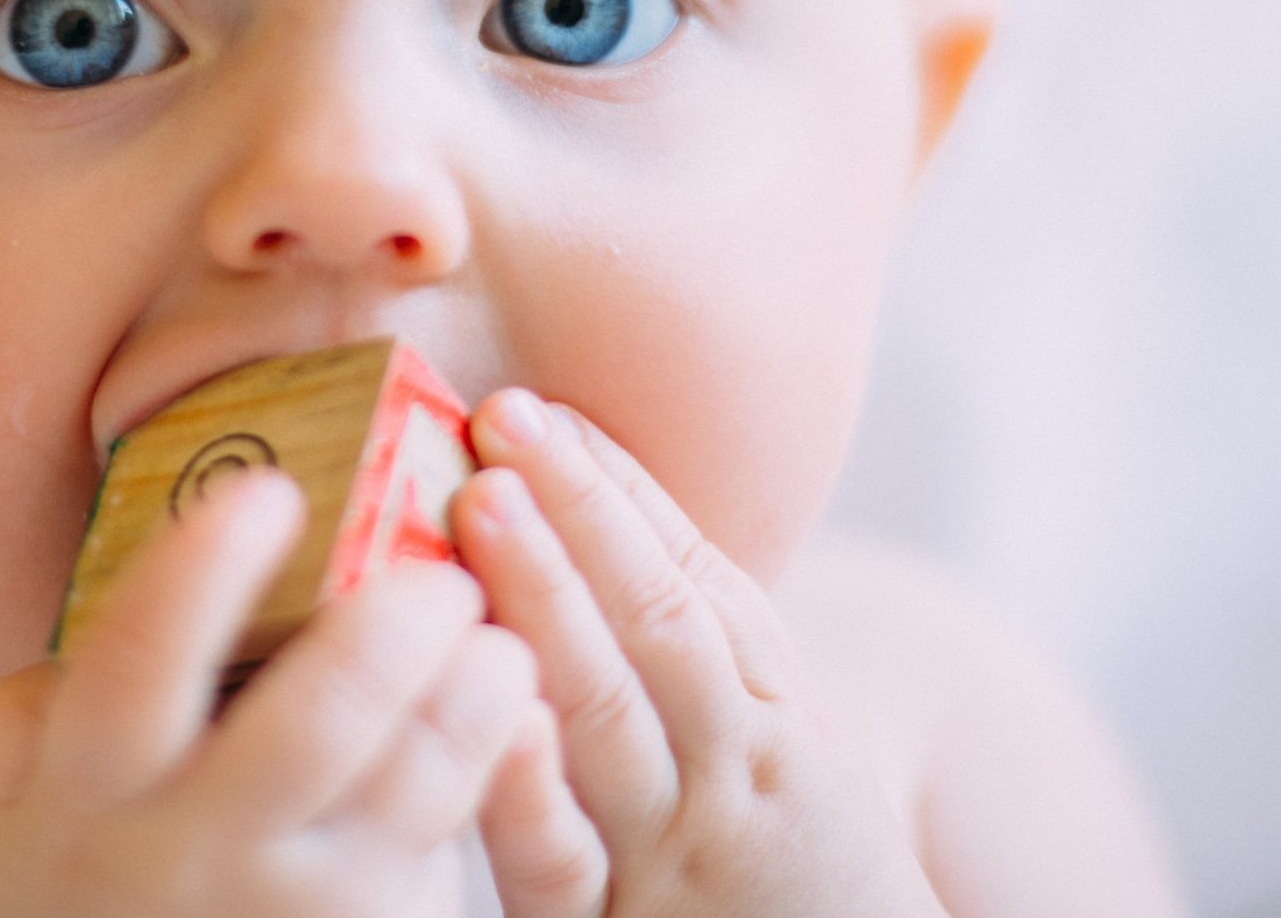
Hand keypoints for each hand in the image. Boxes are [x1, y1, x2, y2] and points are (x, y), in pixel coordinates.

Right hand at [0, 469, 543, 917]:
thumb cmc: (94, 896)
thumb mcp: (29, 818)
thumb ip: (36, 720)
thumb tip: (85, 611)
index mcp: (88, 795)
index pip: (139, 663)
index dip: (207, 570)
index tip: (269, 491)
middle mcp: (192, 855)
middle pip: (317, 724)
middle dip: (393, 628)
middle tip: (438, 572)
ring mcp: (298, 910)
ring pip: (418, 784)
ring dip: (476, 694)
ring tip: (499, 638)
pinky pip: (454, 843)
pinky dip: (495, 768)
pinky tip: (513, 718)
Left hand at [455, 391, 946, 917]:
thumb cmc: (799, 882)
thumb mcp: (788, 762)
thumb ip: (708, 665)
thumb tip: (603, 536)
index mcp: (779, 718)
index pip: (698, 582)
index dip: (617, 490)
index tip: (545, 409)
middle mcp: (739, 772)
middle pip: (658, 622)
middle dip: (578, 513)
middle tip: (504, 419)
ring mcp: (679, 853)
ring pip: (612, 711)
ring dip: (545, 597)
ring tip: (481, 502)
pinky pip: (565, 862)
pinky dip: (533, 787)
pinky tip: (497, 714)